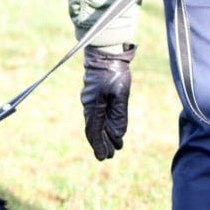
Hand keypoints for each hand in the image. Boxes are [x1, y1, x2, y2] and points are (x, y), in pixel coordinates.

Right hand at [80, 44, 135, 159]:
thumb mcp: (121, 93)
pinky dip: (103, 124)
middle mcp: (89, 105)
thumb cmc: (114, 71)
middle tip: (108, 156)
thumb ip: (119, 115)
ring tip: (113, 145)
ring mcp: (90, 100)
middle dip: (101, 143)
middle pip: (94, 129)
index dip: (99, 146)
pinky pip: (97, 114)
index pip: (94, 131)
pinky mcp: (94, 95)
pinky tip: (108, 128)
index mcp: (94, 106)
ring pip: (95, 122)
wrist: (105, 51)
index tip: (103, 157)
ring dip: (103, 135)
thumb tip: (118, 134)